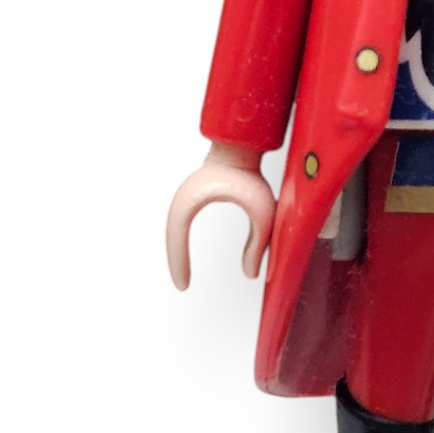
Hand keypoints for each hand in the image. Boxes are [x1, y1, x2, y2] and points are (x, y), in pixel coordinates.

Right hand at [166, 143, 277, 287]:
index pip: (177, 237)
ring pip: (174, 230)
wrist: (242, 147)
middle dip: (176, 261)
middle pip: (172, 236)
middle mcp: (183, 198)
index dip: (178, 263)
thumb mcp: (261, 212)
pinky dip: (181, 241)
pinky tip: (187, 255)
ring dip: (177, 251)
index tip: (183, 285)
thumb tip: (252, 274)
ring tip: (183, 276)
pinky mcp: (192, 196)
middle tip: (182, 285)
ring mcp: (185, 196)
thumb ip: (259, 244)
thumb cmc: (250, 173)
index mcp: (192, 199)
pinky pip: (181, 224)